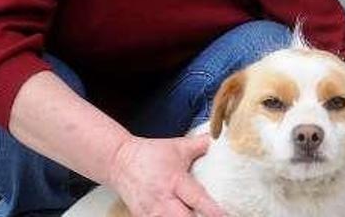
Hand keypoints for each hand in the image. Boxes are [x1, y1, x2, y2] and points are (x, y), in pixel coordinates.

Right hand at [108, 134, 224, 216]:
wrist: (119, 161)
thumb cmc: (151, 154)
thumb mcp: (178, 146)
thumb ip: (202, 144)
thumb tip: (222, 136)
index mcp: (175, 180)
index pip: (196, 198)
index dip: (212, 210)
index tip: (224, 215)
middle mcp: (163, 200)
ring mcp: (152, 213)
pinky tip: (182, 216)